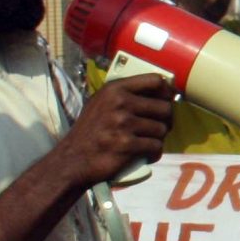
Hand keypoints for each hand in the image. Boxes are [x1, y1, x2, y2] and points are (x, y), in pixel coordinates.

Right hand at [55, 74, 174, 186]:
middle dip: (166, 120)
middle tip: (159, 128)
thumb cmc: (91, 130)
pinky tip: (145, 154)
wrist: (72, 159)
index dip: (167, 92)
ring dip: (159, 138)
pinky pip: (156, 146)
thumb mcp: (101, 103)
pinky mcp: (127, 144)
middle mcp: (119, 103)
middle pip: (165, 107)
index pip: (155, 80)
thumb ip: (125, 94)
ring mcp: (123, 124)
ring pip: (162, 129)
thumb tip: (163, 89)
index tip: (167, 101)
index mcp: (114, 89)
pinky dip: (154, 153)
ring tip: (147, 142)